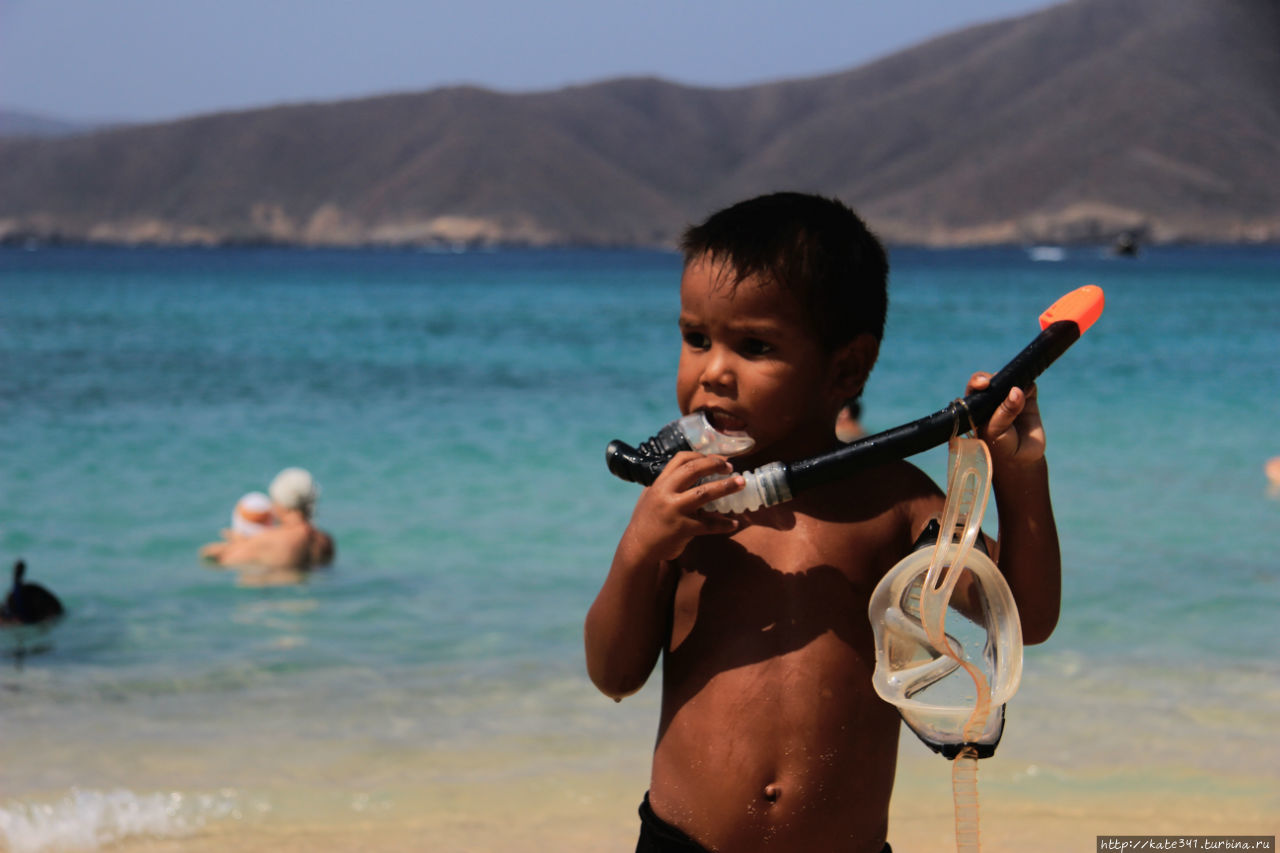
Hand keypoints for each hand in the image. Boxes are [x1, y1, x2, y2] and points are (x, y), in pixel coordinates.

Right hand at [625, 451, 745, 561]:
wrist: (638, 547)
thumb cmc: (647, 521)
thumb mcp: (652, 496)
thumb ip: (669, 485)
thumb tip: (693, 472)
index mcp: (660, 482)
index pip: (681, 459)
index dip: (702, 456)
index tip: (717, 458)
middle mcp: (666, 493)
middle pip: (693, 470)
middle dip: (715, 465)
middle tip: (731, 467)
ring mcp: (674, 510)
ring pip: (704, 494)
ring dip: (726, 487)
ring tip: (742, 483)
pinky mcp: (682, 529)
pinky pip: (708, 525)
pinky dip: (723, 524)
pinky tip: (734, 523)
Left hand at [966, 373, 1045, 468]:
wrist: (1021, 460)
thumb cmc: (1000, 448)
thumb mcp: (997, 432)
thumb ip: (1005, 412)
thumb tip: (1016, 390)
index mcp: (976, 407)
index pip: (974, 389)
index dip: (977, 382)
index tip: (984, 384)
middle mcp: (991, 399)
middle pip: (991, 380)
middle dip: (994, 378)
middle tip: (1002, 382)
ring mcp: (1009, 398)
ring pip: (1010, 379)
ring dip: (1013, 379)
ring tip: (1018, 391)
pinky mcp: (1027, 398)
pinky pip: (1029, 385)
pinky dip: (1029, 383)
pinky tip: (1028, 390)